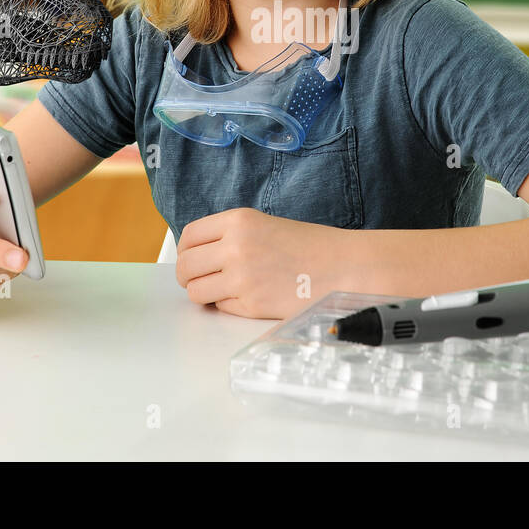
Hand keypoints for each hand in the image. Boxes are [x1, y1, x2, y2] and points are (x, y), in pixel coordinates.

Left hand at [174, 207, 351, 318]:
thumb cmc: (309, 246)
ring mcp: (241, 278)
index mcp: (238, 221)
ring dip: (205, 293)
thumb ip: (230, 236)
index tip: (190, 257)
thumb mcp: (263, 224)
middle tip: (200, 279)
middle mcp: (234, 247)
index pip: (189, 237)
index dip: (185, 251)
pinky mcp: (250, 305)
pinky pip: (220, 307)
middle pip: (186, 267)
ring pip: (196, 292)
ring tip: (223, 290)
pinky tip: (248, 296)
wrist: (342, 267)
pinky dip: (228, 305)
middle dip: (189, 276)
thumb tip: (197, 256)